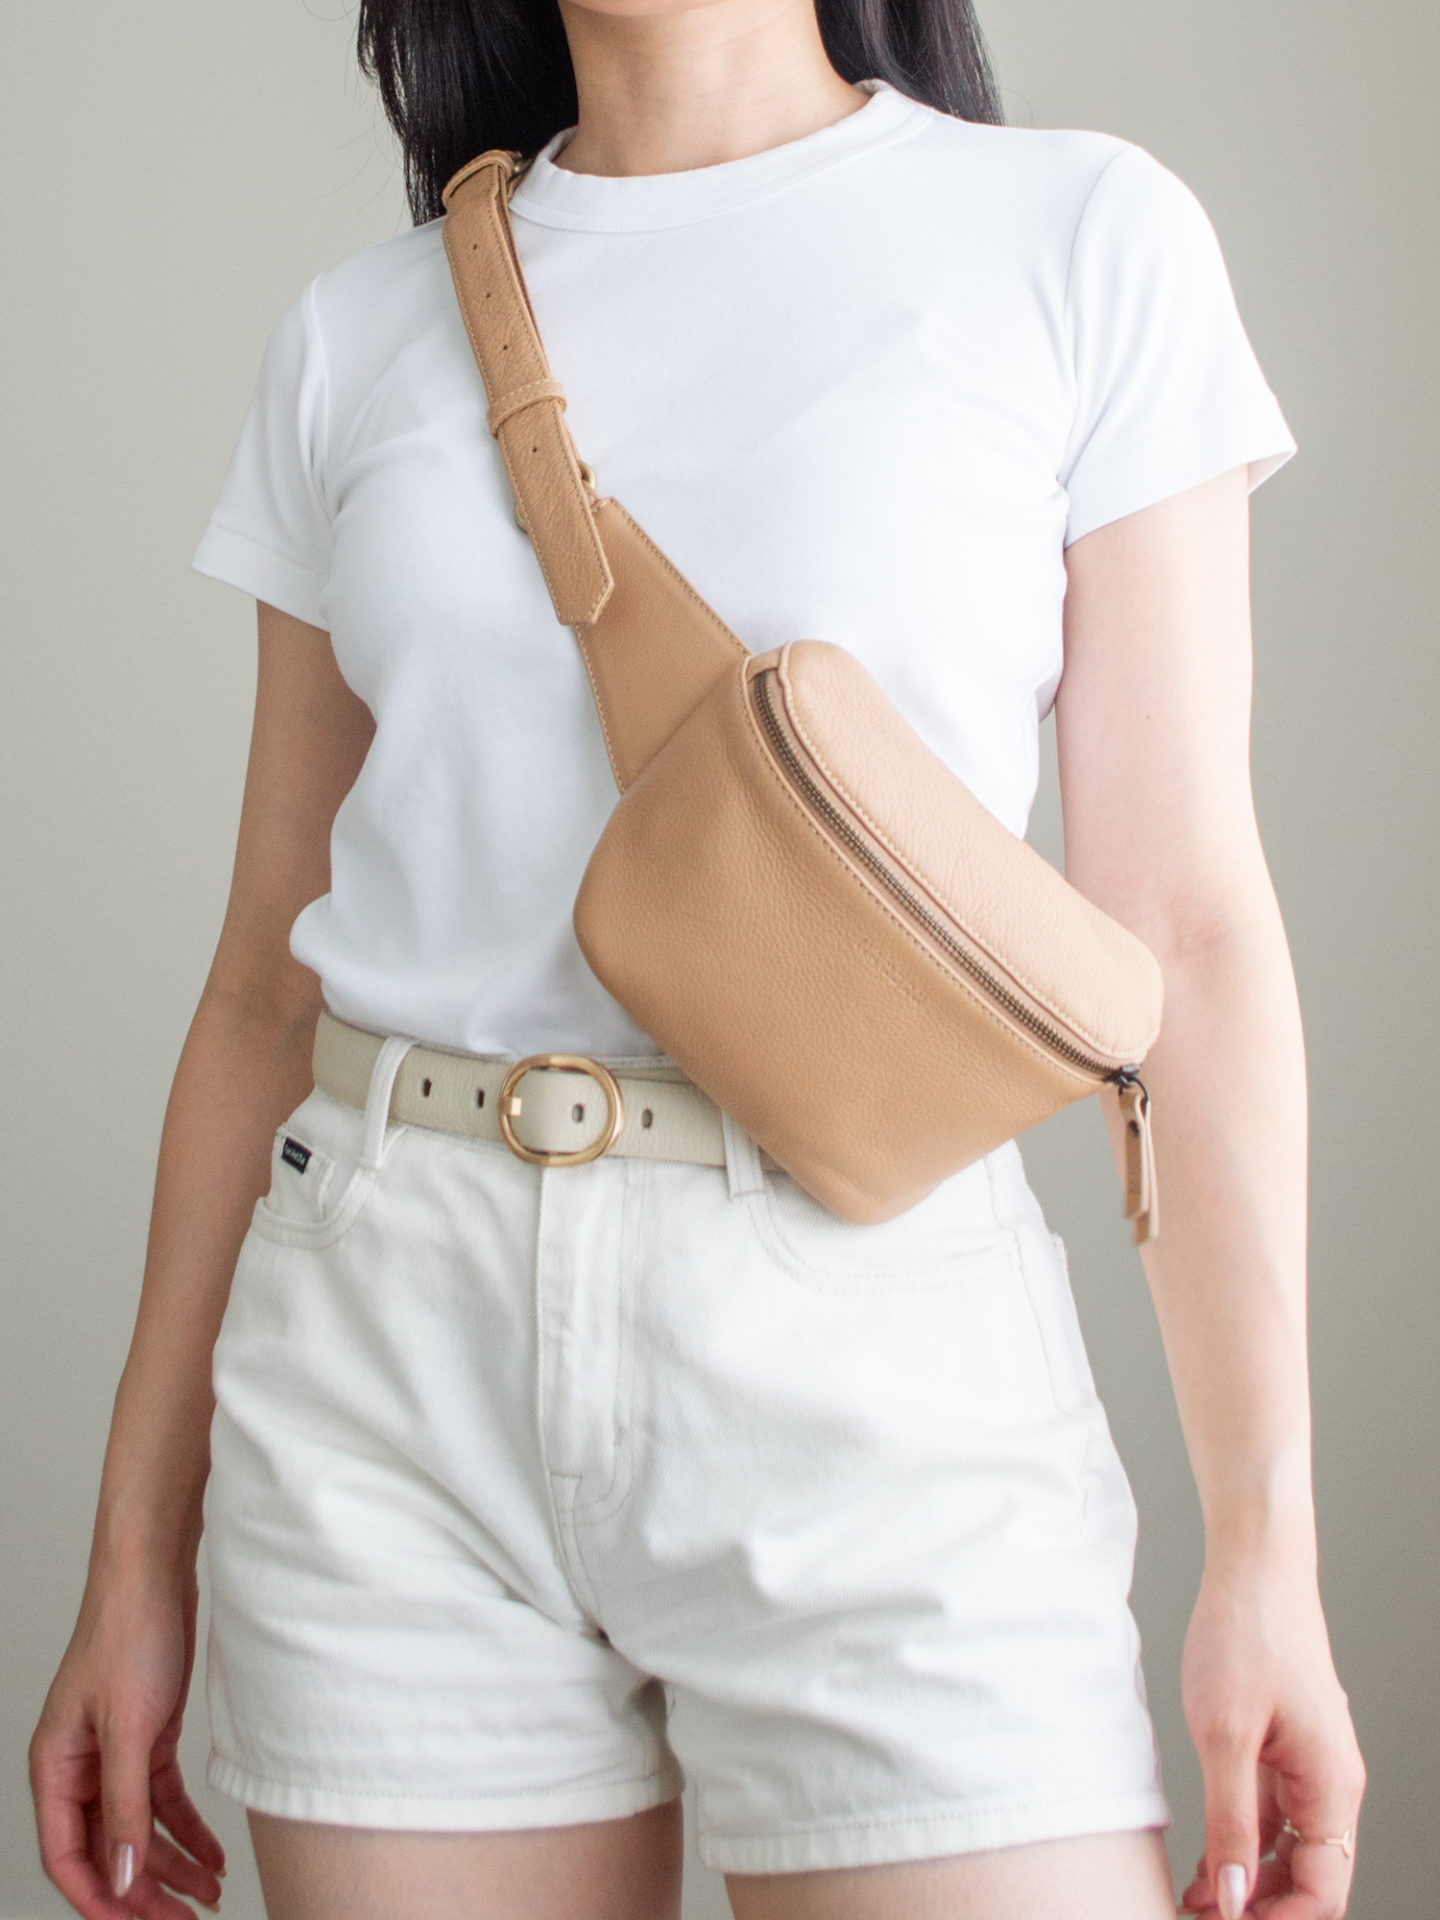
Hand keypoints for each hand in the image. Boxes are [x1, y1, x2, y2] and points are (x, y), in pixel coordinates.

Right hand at [30, 1561, 226, 1919]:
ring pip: (137, 1829)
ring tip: (208, 1895)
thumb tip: (121, 1876)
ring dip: (171, 1865)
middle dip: (144, 1891)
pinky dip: (186, 1829)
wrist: (158, 1572)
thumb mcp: (130, 1727)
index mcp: (55, 1768)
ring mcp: (115, 1753)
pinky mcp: (149, 1736)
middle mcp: (80, 1767)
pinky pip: (162, 1800)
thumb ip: (124, 1805)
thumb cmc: (128, 1633)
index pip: (67, 1857)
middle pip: (106, 1850)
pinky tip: (211, 1853)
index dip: (100, 1899)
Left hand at [1177, 1557, 1363, 1917]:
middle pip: (1308, 1879)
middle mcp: (1329, 1784)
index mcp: (1333, 1787)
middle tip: (1201, 1918)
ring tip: (1195, 1901)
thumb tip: (1237, 1898)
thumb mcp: (1225, 1735)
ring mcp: (1306, 1767)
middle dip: (1261, 1908)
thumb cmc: (1245, 1634)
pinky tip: (1204, 1862)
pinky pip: (1268, 1816)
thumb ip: (1231, 1820)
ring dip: (1247, 1882)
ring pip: (1287, 1851)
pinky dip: (1240, 1843)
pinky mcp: (1281, 1748)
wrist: (1253, 1567)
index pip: (1324, 1893)